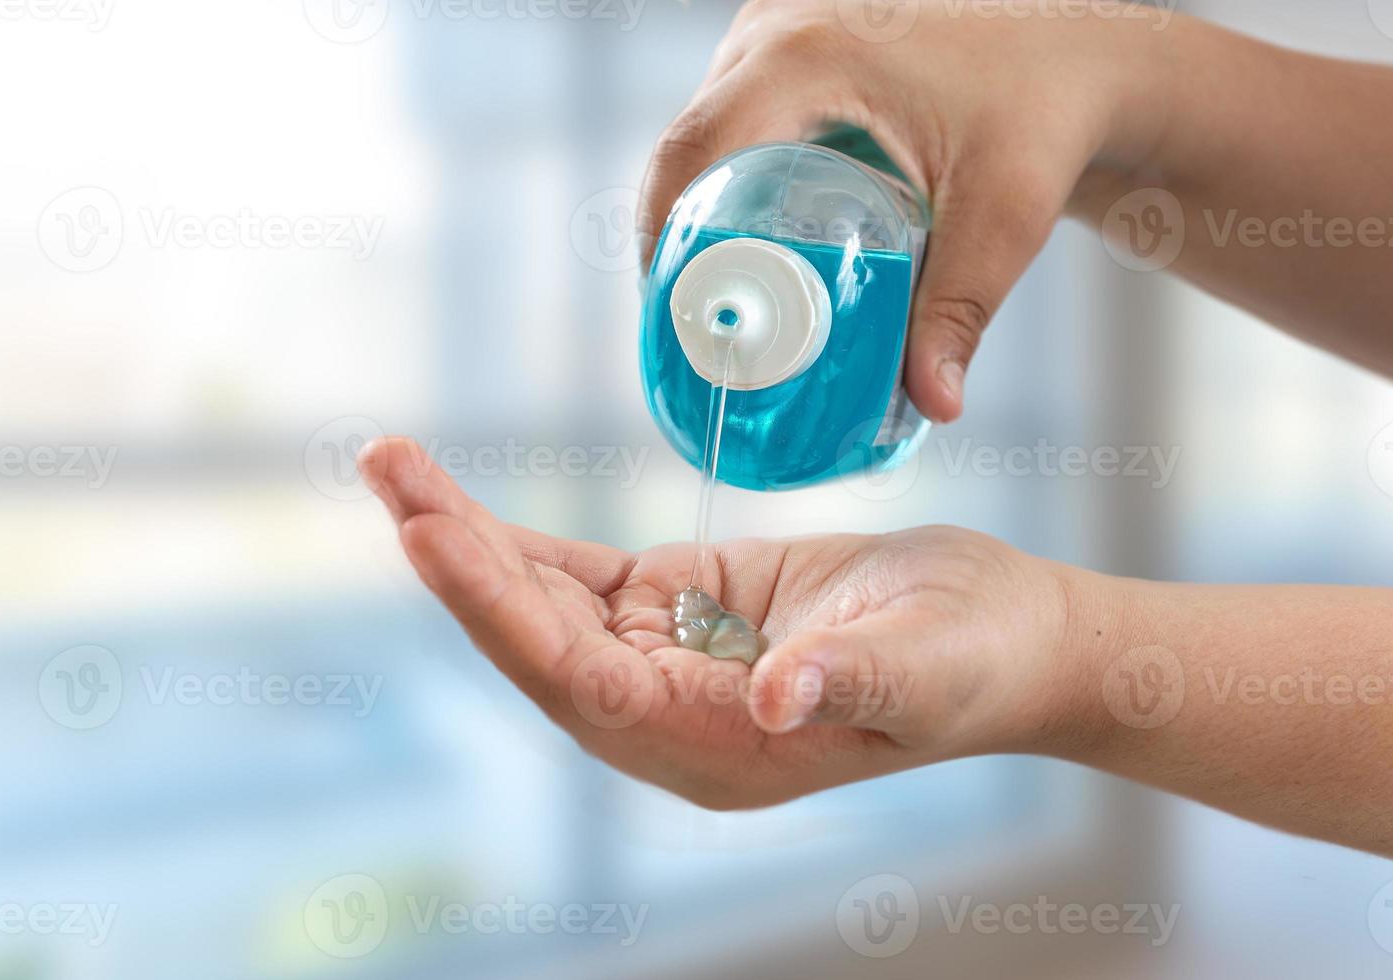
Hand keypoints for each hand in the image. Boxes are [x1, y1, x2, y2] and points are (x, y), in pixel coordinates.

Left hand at [360, 437, 1085, 808]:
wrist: (1003, 635)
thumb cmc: (977, 658)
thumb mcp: (925, 663)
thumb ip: (848, 679)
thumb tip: (771, 697)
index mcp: (720, 748)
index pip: (584, 682)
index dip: (505, 613)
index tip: (432, 537)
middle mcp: (673, 715)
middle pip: (538, 644)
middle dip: (460, 561)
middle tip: (389, 472)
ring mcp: (672, 663)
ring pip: (546, 608)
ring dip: (471, 542)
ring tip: (397, 465)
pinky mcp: (681, 610)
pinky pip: (581, 582)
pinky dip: (522, 544)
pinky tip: (458, 507)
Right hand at [638, 0, 1173, 421]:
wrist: (1082, 49)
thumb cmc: (1048, 115)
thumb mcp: (1003, 216)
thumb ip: (961, 309)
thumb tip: (934, 403)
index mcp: (807, 56)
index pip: (691, 153)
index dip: (663, 237)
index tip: (671, 312)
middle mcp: (781, 23)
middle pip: (688, 140)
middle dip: (679, 228)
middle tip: (695, 314)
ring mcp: (786, 17)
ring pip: (709, 120)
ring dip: (702, 196)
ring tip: (718, 282)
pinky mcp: (800, 29)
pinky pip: (738, 102)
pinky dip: (732, 164)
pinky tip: (747, 224)